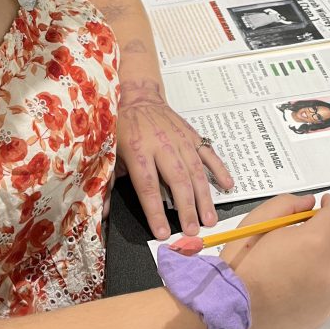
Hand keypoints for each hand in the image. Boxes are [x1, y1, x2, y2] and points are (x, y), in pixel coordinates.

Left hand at [116, 79, 233, 239]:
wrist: (138, 95)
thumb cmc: (122, 126)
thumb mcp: (109, 151)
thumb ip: (107, 182)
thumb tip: (101, 212)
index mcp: (138, 151)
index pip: (148, 186)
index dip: (155, 211)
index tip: (163, 232)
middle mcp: (162, 145)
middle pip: (177, 181)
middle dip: (186, 208)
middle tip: (194, 231)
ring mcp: (180, 139)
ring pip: (196, 171)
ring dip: (204, 197)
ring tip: (210, 219)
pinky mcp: (192, 135)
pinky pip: (208, 153)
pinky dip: (219, 169)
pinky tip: (228, 185)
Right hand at [221, 193, 329, 328]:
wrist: (230, 309)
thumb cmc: (241, 263)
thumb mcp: (258, 222)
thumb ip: (287, 205)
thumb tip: (310, 204)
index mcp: (313, 243)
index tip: (323, 203)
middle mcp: (328, 270)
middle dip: (329, 230)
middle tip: (307, 231)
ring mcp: (328, 296)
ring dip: (328, 256)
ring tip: (302, 258)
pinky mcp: (323, 314)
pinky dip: (324, 279)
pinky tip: (301, 279)